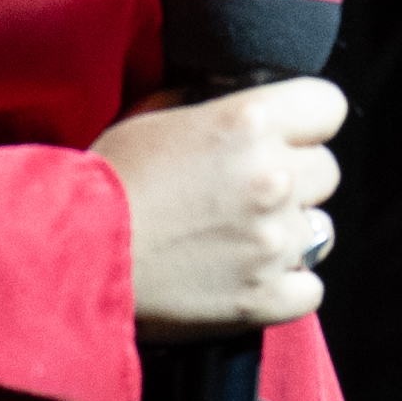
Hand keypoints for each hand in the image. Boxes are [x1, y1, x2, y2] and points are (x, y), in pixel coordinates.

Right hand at [99, 74, 343, 330]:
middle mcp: (272, 178)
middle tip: (248, 193)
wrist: (72, 258)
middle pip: (326, 171)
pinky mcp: (266, 298)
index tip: (287, 136)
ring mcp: (274, 242)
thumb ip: (202, 104)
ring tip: (243, 239)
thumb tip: (225, 102)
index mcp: (248, 122)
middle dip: (295, 179)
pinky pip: (310, 288)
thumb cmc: (103, 185)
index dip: (308, 122)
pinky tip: (246, 277)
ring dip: (291, 233)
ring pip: (322, 230)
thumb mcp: (150, 119)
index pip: (328, 106)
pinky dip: (285, 287)